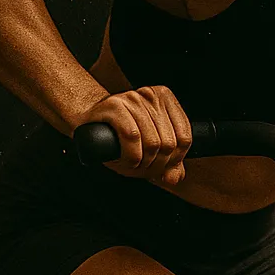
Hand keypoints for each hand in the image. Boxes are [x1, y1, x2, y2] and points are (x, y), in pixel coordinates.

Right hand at [74, 85, 192, 189]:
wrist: (89, 121)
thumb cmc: (120, 134)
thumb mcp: (149, 147)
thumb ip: (169, 162)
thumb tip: (174, 178)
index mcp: (166, 99)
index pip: (185, 137)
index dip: (176, 159)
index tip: (164, 167)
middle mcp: (152, 95)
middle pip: (169, 142)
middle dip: (158, 164)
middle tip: (145, 168)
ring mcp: (133, 99)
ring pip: (152, 142)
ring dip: (143, 163)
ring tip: (134, 164)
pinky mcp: (115, 105)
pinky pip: (132, 137)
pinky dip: (131, 156)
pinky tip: (127, 160)